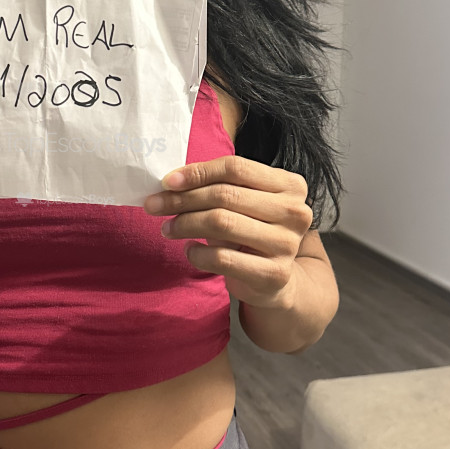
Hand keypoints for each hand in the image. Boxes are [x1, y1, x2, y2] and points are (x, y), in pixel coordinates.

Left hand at [143, 155, 312, 307]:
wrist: (275, 280)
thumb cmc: (252, 231)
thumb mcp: (243, 202)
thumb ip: (217, 186)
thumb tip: (171, 182)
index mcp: (290, 185)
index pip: (236, 168)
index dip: (197, 172)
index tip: (167, 181)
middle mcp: (294, 212)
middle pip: (225, 195)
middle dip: (182, 199)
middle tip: (154, 205)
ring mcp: (287, 244)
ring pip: (221, 223)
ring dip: (184, 224)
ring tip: (167, 228)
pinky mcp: (274, 274)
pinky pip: (221, 258)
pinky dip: (197, 253)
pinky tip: (190, 250)